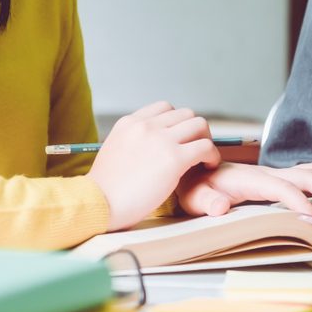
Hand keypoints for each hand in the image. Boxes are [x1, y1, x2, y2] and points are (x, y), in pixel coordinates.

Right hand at [87, 102, 219, 230]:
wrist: (99, 203)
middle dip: (195, 131)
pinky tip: (207, 167)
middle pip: (186, 114)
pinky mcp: (174, 159)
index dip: (178, 123)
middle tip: (196, 150)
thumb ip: (133, 142)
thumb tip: (147, 147)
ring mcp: (161, 140)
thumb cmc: (106, 189)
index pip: (165, 108)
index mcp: (130, 122)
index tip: (181, 139)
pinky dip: (212, 156)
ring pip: (199, 125)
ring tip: (204, 159)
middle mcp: (146, 125)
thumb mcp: (115, 151)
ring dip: (206, 140)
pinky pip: (205, 147)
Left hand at [175, 162, 311, 221]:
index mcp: (249, 178)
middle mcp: (265, 173)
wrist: (190, 172)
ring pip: (309, 172)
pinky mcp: (274, 180)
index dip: (299, 203)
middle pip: (305, 175)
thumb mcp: (192, 197)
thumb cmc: (193, 187)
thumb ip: (206, 201)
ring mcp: (272, 175)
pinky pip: (304, 178)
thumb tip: (221, 206)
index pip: (281, 188)